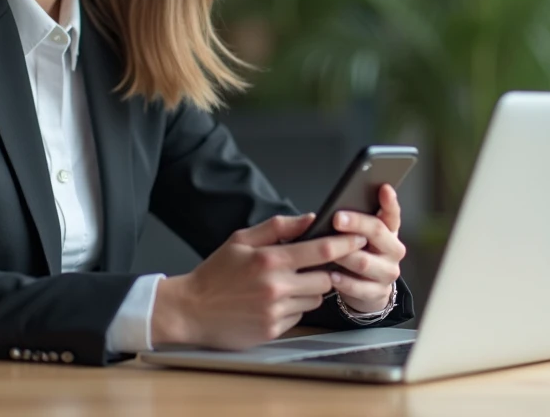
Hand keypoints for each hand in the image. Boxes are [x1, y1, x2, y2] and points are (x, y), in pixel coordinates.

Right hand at [151, 213, 365, 349]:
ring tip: (287, 283)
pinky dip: (294, 307)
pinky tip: (274, 301)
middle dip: (326, 271)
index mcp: (269, 259)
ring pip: (315, 298)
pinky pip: (299, 315)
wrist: (191, 310)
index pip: (321, 250)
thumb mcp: (241, 239)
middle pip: (325, 278)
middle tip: (315, 265)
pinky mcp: (273, 330)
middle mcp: (276, 286)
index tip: (358, 238)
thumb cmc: (215, 273)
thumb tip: (310, 218)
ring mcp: (276, 311)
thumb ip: (278, 227)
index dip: (345, 244)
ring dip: (310, 290)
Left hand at [330, 183, 404, 312]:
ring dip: (344, 255)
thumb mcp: (359, 236)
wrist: (367, 289)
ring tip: (327, 250)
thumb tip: (335, 209)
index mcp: (389, 231)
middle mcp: (393, 250)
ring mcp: (388, 272)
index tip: (383, 188)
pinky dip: (344, 281)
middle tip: (337, 218)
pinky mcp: (378, 293)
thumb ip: (354, 222)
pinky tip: (331, 276)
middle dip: (356, 223)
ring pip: (365, 261)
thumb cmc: (358, 253)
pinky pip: (360, 287)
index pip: (392, 213)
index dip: (389, 201)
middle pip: (377, 232)